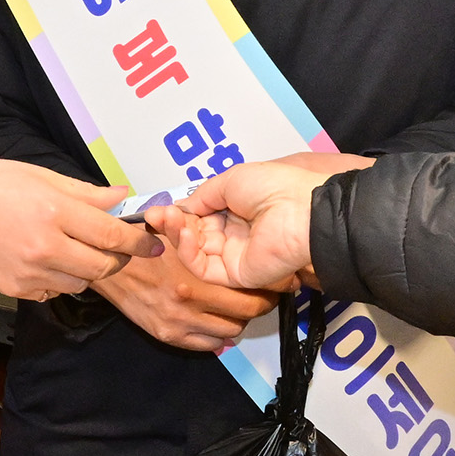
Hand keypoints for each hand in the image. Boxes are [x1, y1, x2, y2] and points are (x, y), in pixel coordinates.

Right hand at [0, 161, 158, 301]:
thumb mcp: (40, 176)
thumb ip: (85, 193)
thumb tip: (122, 197)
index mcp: (54, 212)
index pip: (111, 234)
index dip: (138, 242)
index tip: (154, 244)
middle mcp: (45, 247)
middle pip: (103, 267)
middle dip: (117, 259)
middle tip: (117, 246)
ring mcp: (31, 272)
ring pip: (81, 283)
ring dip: (88, 270)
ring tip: (72, 247)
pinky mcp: (18, 289)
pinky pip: (54, 291)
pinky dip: (60, 279)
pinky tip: (46, 258)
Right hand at [92, 245, 274, 351]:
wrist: (106, 265)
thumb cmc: (143, 244)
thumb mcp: (174, 232)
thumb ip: (202, 238)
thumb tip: (237, 239)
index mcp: (195, 277)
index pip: (248, 294)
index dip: (266, 290)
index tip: (271, 284)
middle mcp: (189, 305)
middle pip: (243, 316)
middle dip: (257, 307)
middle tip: (261, 297)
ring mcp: (178, 324)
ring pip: (228, 332)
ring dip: (236, 321)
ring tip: (237, 308)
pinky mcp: (167, 336)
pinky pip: (206, 346)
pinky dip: (216, 337)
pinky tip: (215, 322)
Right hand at [152, 154, 344, 293]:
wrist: (300, 209)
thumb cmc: (273, 188)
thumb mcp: (230, 181)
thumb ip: (202, 196)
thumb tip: (181, 207)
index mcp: (234, 211)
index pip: (197, 218)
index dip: (176, 214)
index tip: (156, 209)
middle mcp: (233, 235)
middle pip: (192, 235)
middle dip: (171, 224)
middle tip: (153, 215)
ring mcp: (233, 256)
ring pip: (193, 252)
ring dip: (176, 235)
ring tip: (166, 219)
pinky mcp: (235, 274)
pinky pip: (204, 267)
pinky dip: (187, 252)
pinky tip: (182, 233)